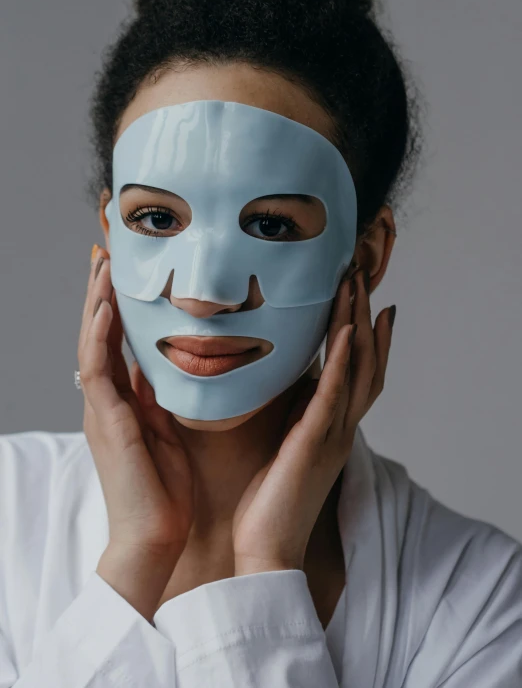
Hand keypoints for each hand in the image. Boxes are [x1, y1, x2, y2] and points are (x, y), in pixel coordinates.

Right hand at [78, 247, 194, 571]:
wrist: (155, 538)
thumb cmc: (164, 490)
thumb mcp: (165, 430)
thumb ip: (157, 398)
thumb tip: (159, 365)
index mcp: (120, 402)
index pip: (113, 341)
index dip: (115, 304)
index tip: (123, 269)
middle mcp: (104, 401)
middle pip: (96, 335)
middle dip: (100, 292)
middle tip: (105, 251)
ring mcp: (100, 411)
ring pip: (91, 345)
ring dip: (96, 303)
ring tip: (102, 266)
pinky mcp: (105, 423)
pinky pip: (96, 373)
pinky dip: (98, 338)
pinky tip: (104, 310)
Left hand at [231, 268, 394, 574]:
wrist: (265, 550)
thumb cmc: (268, 501)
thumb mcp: (284, 446)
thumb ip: (290, 414)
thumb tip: (281, 381)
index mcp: (332, 428)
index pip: (358, 372)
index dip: (367, 336)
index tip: (368, 300)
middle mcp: (341, 428)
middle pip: (366, 362)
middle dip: (365, 316)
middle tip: (361, 276)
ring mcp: (333, 436)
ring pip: (356, 371)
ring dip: (358, 325)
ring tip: (356, 287)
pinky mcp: (314, 444)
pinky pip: (332, 396)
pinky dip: (342, 362)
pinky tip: (346, 331)